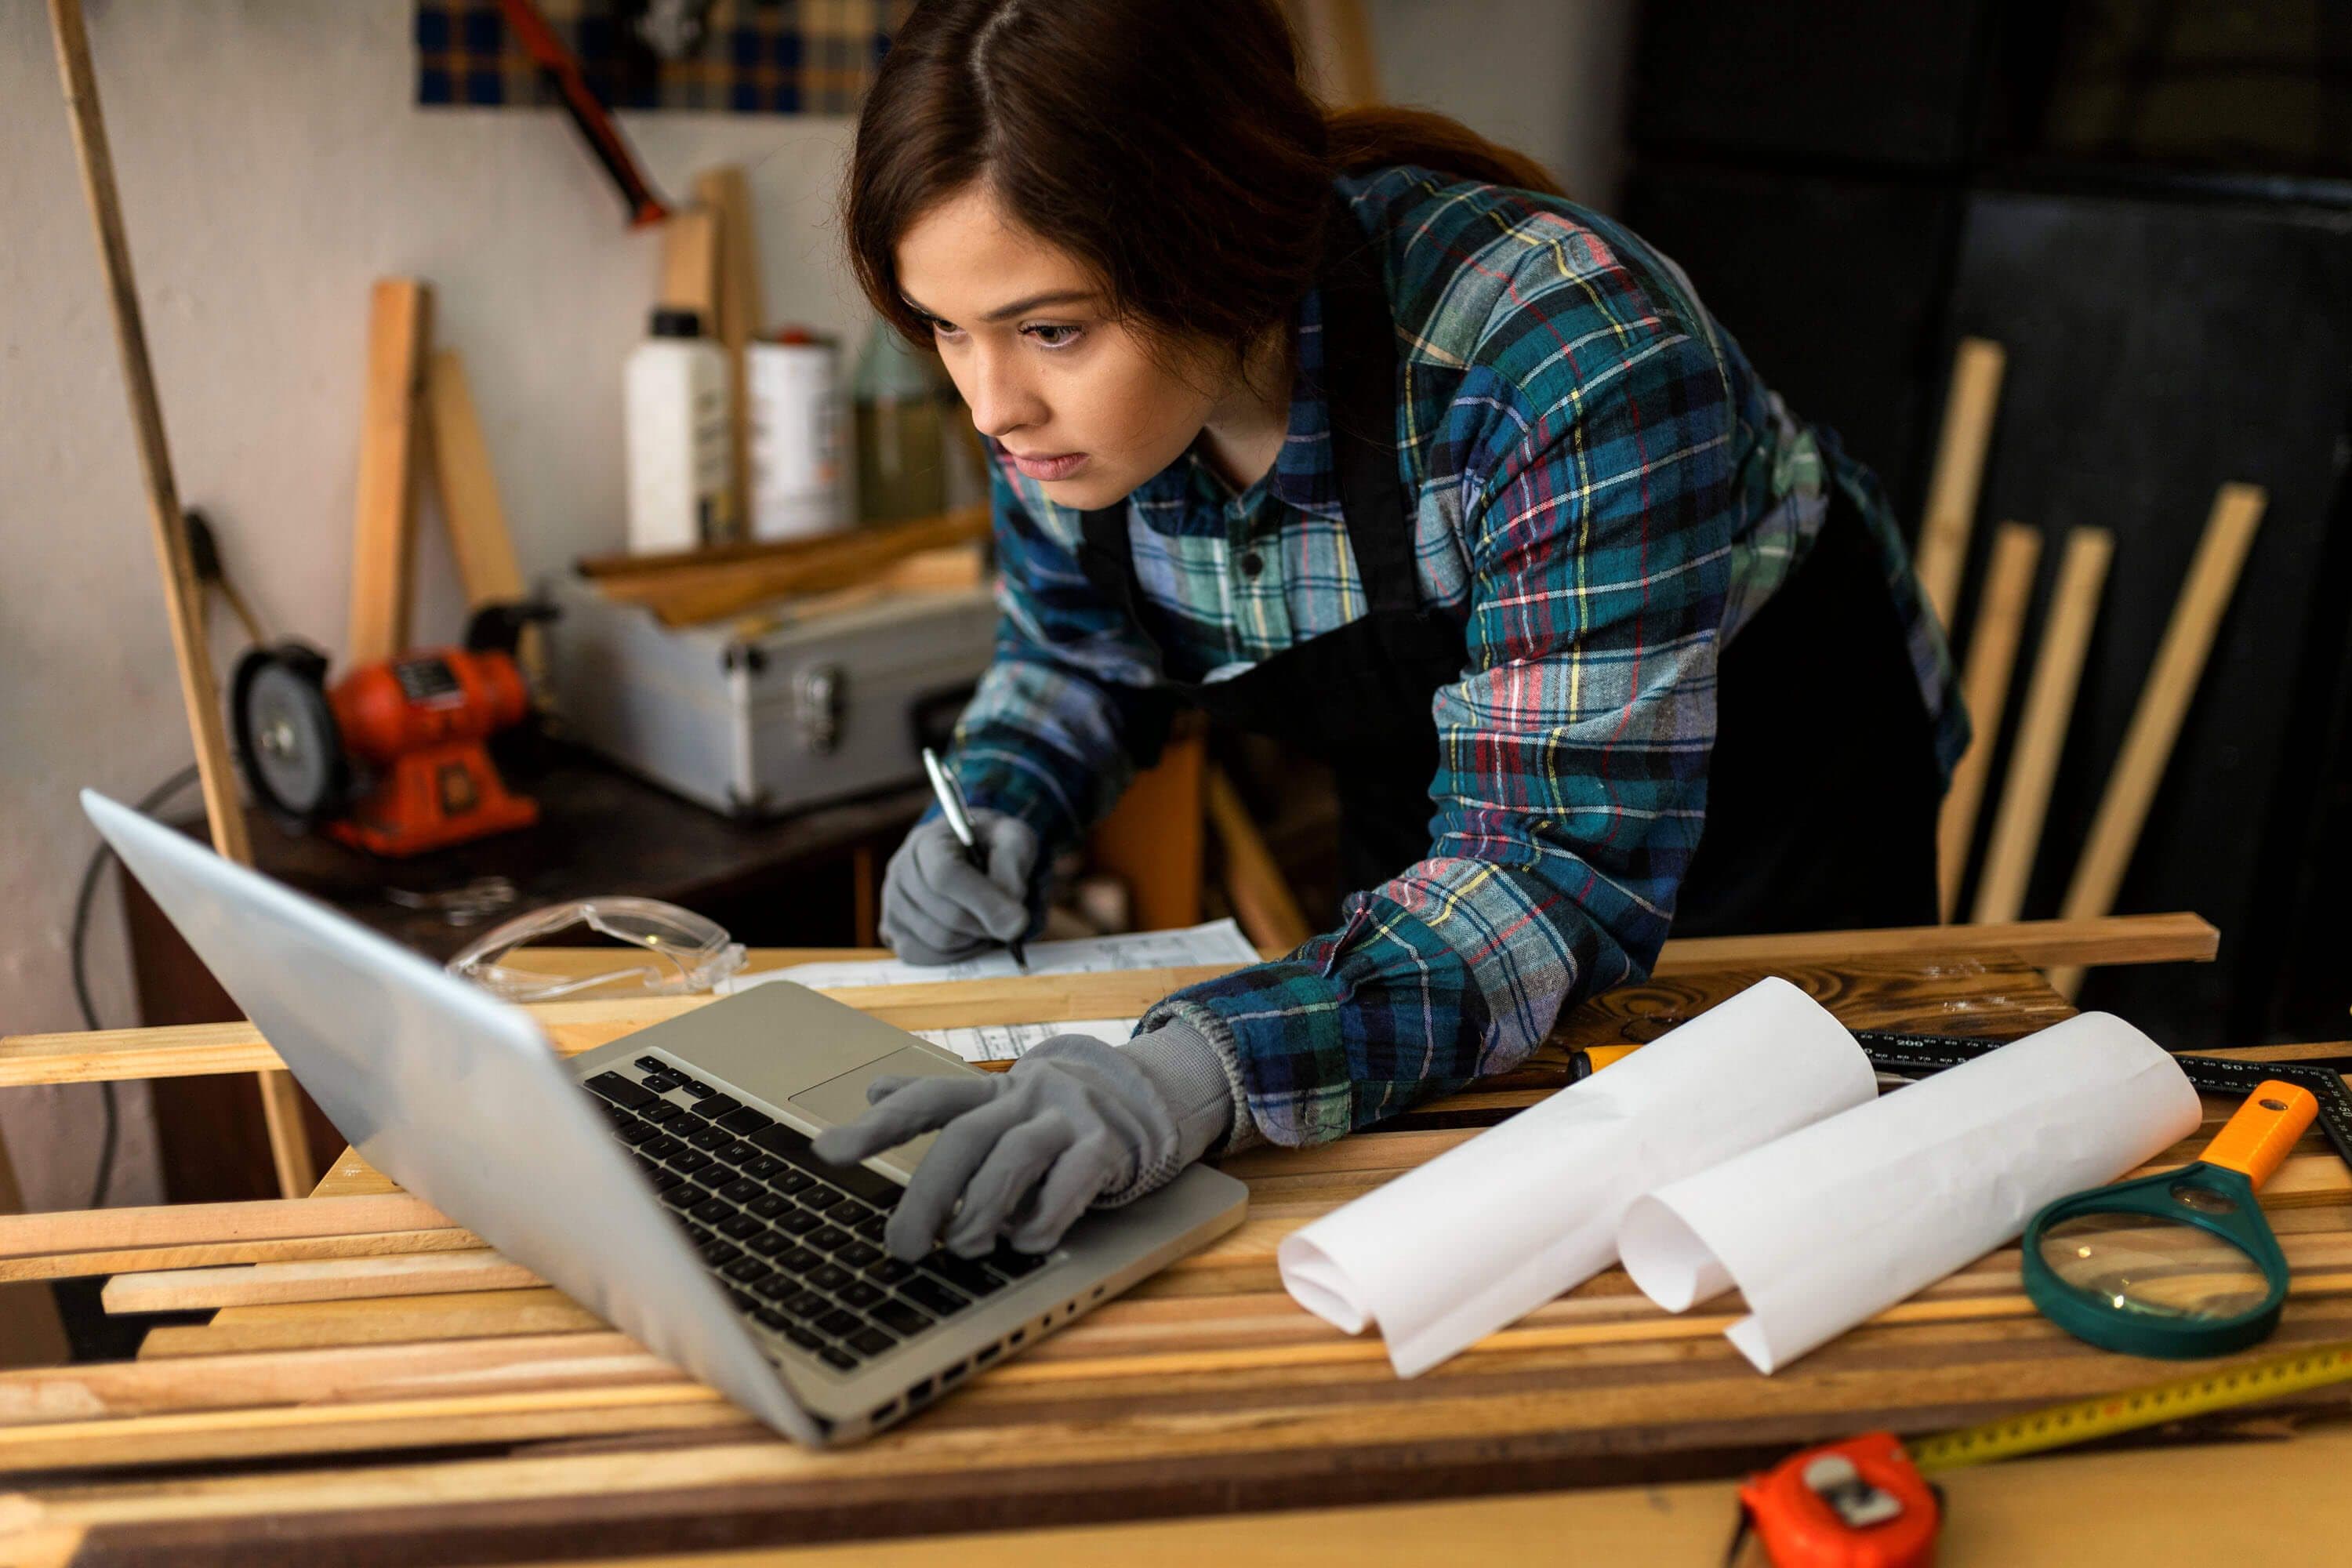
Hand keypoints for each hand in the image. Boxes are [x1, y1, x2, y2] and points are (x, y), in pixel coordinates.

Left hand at [810, 1027, 1235, 1260]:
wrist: (1135, 1102)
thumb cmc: (1046, 1118)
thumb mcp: (993, 1104)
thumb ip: (936, 1101)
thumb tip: (872, 1088)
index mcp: (991, 1089)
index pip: (928, 1099)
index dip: (879, 1124)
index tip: (827, 1151)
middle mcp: (1026, 1095)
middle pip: (966, 1136)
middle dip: (929, 1195)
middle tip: (904, 1246)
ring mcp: (1067, 1118)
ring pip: (1015, 1155)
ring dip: (982, 1209)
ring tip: (963, 1247)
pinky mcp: (1105, 1148)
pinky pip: (1073, 1180)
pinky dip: (1044, 1217)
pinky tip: (1024, 1244)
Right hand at [879, 809, 1037, 965]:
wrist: (968, 853)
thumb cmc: (993, 845)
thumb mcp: (1014, 839)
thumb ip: (1014, 868)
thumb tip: (1010, 921)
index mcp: (927, 841)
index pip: (946, 876)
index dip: (984, 902)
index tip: (1018, 921)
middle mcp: (900, 871)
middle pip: (947, 916)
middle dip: (987, 924)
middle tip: (1006, 917)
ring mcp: (891, 903)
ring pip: (939, 941)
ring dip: (974, 940)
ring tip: (986, 921)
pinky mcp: (893, 930)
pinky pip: (925, 957)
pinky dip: (955, 955)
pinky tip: (968, 935)